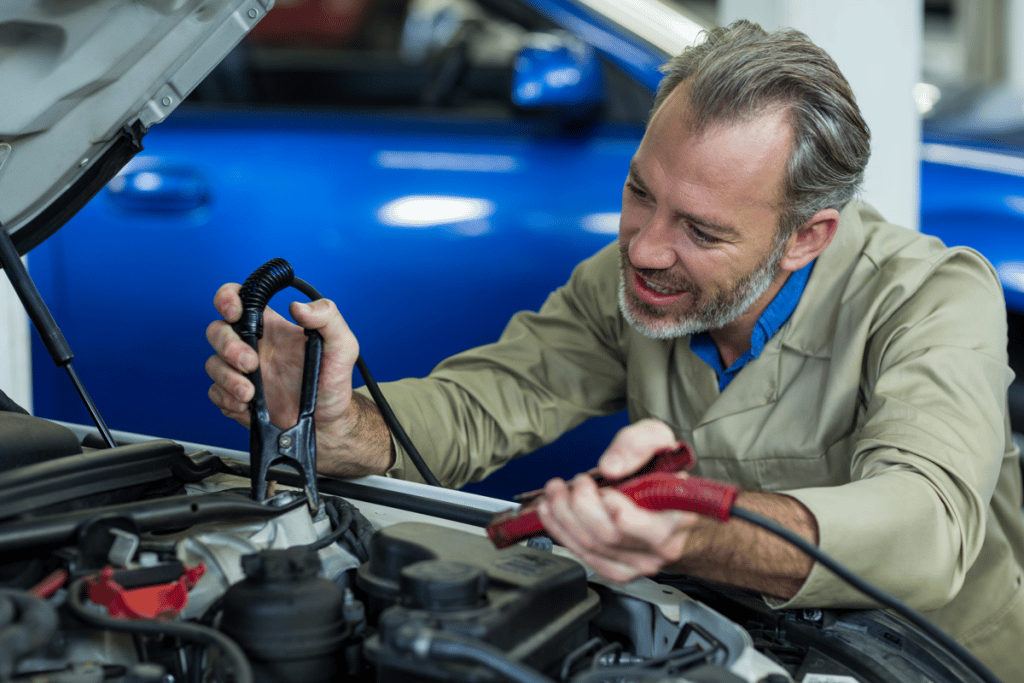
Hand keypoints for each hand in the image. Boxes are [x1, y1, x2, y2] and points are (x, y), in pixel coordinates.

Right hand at [205, 283, 392, 475]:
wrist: (327, 421)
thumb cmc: (333, 382)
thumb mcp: (342, 346)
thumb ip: (328, 318)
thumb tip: (299, 307)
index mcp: (273, 327)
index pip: (241, 298)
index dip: (228, 298)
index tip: (234, 311)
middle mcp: (255, 345)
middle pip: (217, 330)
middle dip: (228, 345)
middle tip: (251, 363)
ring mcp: (243, 372)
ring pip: (213, 364)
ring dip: (227, 378)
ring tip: (250, 393)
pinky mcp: (237, 396)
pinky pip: (215, 393)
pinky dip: (227, 399)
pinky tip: (247, 406)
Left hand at [537, 419, 703, 581]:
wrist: (671, 504)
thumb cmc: (666, 474)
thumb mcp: (659, 441)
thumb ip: (638, 444)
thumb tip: (610, 467)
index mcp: (680, 518)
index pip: (651, 529)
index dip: (619, 511)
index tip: (604, 491)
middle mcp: (662, 548)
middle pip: (609, 536)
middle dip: (580, 505)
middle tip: (577, 481)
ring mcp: (640, 563)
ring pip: (591, 547)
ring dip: (564, 516)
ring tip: (556, 492)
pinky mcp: (619, 569)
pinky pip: (585, 556)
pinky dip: (561, 532)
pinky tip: (552, 513)